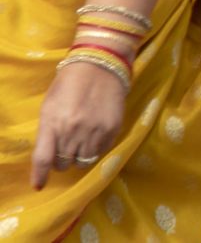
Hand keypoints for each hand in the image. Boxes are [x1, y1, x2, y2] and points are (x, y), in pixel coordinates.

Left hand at [31, 60, 125, 189]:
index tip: (39, 185)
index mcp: (53, 123)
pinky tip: (95, 134)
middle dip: (62, 161)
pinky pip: (101, 151)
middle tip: (65, 150)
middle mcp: (73, 130)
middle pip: (64, 164)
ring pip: (83, 161)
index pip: (43, 159)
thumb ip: (48, 131)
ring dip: (79, 157)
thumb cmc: (69, 84)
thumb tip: (49, 156)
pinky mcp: (112, 128)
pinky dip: (96, 148)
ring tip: (81, 143)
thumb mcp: (50, 106)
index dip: (40, 176)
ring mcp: (95, 130)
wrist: (101, 65)